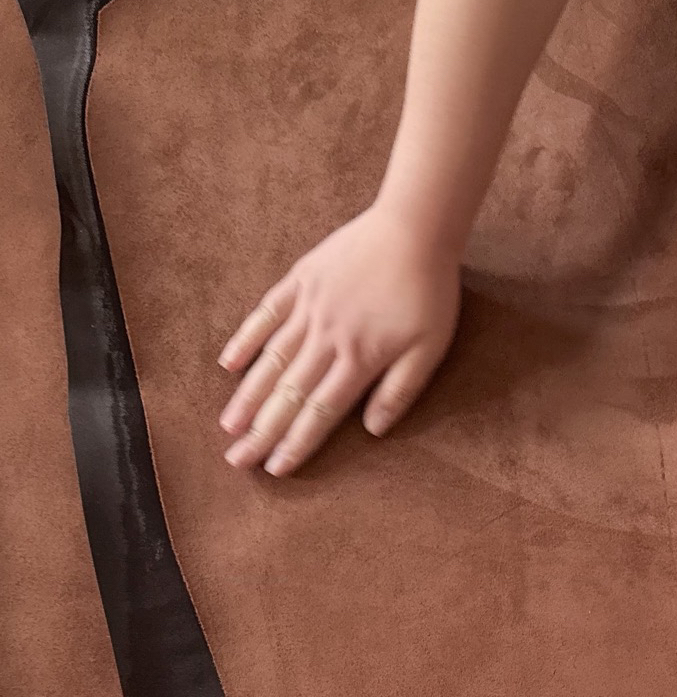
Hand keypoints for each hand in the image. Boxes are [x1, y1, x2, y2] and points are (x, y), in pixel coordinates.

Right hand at [218, 203, 462, 477]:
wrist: (414, 227)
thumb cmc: (429, 292)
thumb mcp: (428, 349)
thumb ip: (399, 391)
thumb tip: (372, 430)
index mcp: (358, 360)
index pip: (320, 412)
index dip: (296, 442)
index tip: (275, 468)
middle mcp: (326, 338)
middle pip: (288, 394)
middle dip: (261, 432)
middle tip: (236, 461)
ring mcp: (309, 307)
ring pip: (270, 360)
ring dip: (248, 396)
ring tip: (228, 426)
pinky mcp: (301, 280)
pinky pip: (265, 314)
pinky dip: (246, 339)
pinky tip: (229, 364)